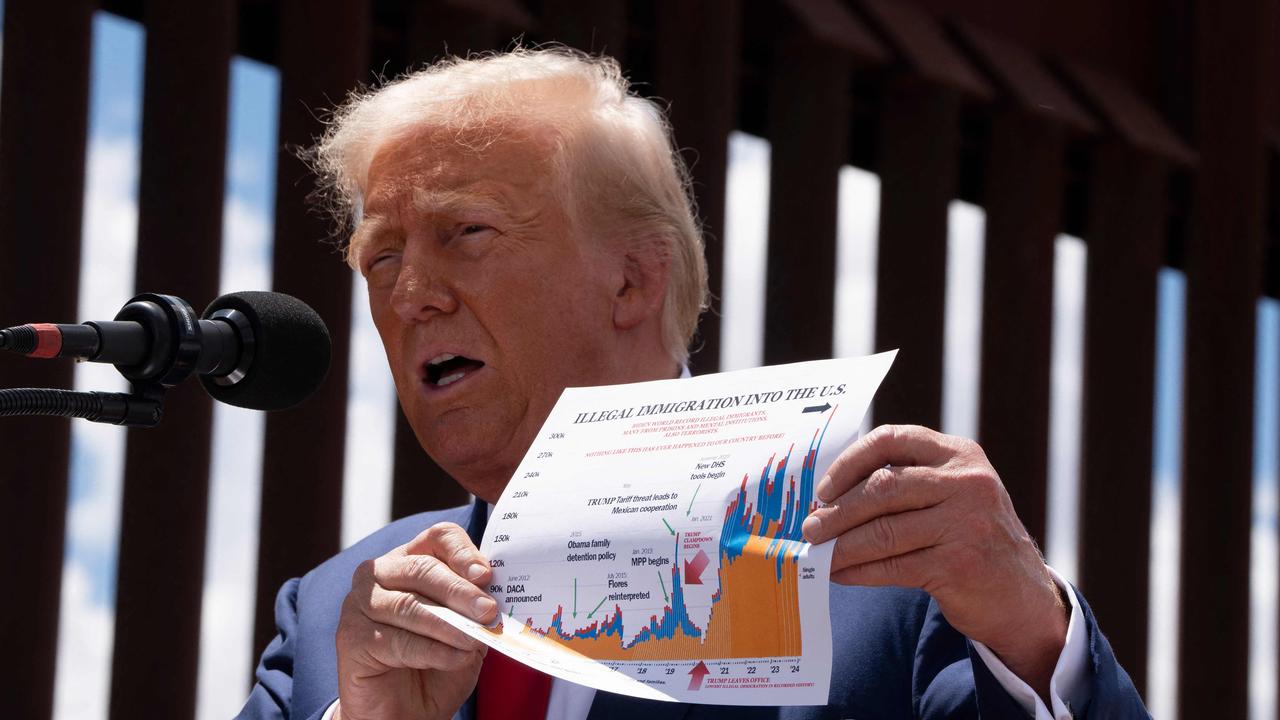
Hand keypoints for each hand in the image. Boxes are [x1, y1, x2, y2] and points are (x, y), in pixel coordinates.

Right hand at [334, 522, 496, 719]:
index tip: (485, 575)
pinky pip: (396, 640)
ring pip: (409, 605)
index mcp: (410, 559)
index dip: (462, 552)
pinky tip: (456, 658)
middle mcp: (380, 573)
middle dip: (460, 592)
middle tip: (488, 611)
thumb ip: (475, 608)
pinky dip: (432, 650)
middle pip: (423, 568)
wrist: (405, 711)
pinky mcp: (351, 637)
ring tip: (476, 639)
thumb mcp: (465, 629)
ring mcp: (359, 603)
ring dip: (448, 624)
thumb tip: (494, 595)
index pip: (438, 538)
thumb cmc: (436, 661)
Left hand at [801, 425, 1066, 697]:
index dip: (850, 462)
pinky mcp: (958, 565)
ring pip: (883, 530)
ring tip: (818, 554)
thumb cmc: (970, 539)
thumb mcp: (951, 495)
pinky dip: (859, 571)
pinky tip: (840, 574)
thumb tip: (828, 497)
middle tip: (810, 527)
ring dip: (841, 545)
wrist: (1022, 597)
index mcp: (960, 454)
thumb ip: (906, 483)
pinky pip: (892, 565)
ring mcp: (966, 523)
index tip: (823, 488)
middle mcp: (967, 482)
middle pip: (883, 487)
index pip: (892, 439)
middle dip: (838, 510)